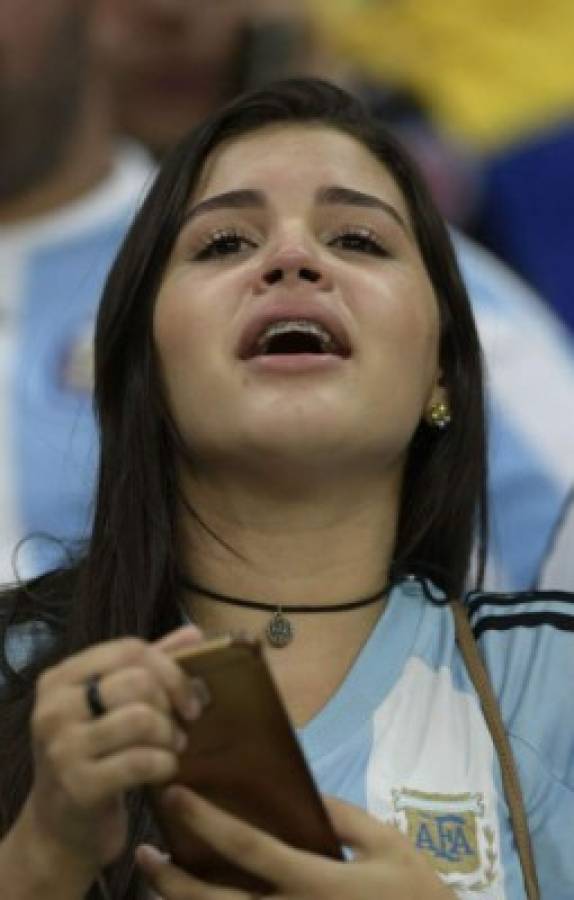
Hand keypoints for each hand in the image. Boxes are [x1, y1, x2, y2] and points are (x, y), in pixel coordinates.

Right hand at [12, 625, 203, 885]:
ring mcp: (62, 748)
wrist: (61, 829)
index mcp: (61, 678)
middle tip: (179, 727)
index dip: (171, 669)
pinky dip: (165, 764)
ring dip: (170, 736)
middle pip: (137, 681)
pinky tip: (164, 770)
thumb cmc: (95, 756)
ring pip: (141, 719)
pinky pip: (142, 761)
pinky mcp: (79, 786)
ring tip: (171, 748)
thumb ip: (150, 666)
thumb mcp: (112, 706)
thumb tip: (194, 633)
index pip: (129, 649)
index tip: (190, 696)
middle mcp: (53, 708)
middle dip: (171, 704)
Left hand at [136, 787, 455, 898]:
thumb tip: (305, 797)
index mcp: (318, 882)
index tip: (176, 796)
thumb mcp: (391, 845)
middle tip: (143, 855)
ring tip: (158, 885)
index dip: (207, 822)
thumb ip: (346, 819)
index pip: (248, 849)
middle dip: (174, 881)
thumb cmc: (419, 897)